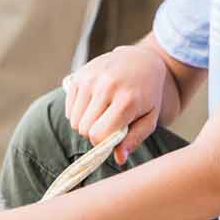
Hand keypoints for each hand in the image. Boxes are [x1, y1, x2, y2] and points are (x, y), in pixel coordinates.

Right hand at [63, 42, 168, 163]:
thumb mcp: (149, 118)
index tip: (112, 138)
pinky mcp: (79, 75)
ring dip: (86, 124)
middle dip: (95, 133)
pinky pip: (70, 108)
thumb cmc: (147, 94)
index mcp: (127, 100)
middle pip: (85, 129)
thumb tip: (119, 159)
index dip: (104, 142)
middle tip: (108, 125)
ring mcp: (91, 78)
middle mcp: (107, 86)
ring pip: (75, 121)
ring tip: (101, 115)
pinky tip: (93, 104)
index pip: (99, 134)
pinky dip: (79, 112)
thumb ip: (134, 139)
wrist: (141, 60)